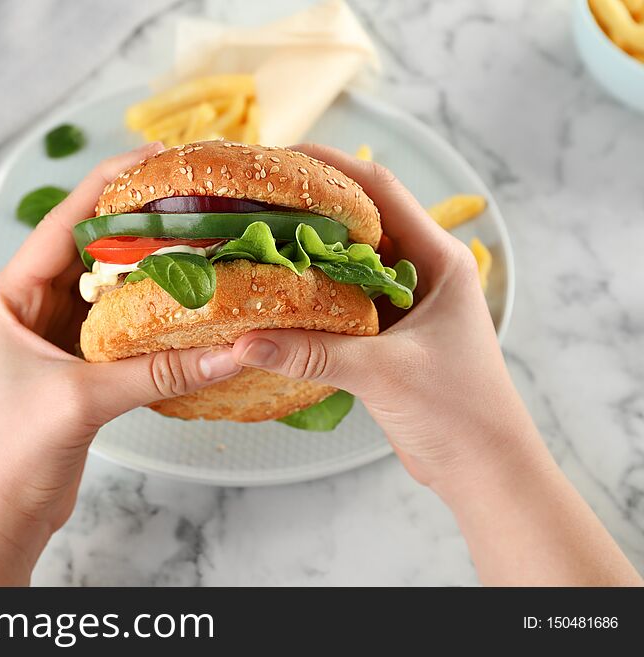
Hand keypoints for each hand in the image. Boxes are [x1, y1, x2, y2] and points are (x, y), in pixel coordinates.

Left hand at [0, 143, 240, 584]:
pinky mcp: (77, 365)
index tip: (159, 160)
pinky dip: (152, 315)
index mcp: (9, 296)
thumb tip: (231, 351)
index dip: (112, 185)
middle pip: (91, 247)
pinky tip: (188, 305)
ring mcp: (54, 336)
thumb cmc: (7, 456)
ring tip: (201, 243)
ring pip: (110, 287)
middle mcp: (29, 306)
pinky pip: (120, 326)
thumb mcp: (83, 402)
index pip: (65, 222)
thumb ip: (159, 373)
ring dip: (150, 270)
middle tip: (194, 200)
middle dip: (140, 223)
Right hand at [230, 143, 542, 492]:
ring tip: (252, 242)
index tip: (282, 156)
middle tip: (253, 199)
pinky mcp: (384, 336)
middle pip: (357, 221)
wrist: (482, 468)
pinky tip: (273, 298)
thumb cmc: (459, 411)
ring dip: (305, 255)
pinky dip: (309, 298)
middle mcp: (419, 272)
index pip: (379, 191)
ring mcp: (401, 304)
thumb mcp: (384, 373)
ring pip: (345, 264)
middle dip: (308, 207)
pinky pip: (340, 303)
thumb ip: (314, 354)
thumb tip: (244, 341)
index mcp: (437, 260)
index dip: (331, 165)